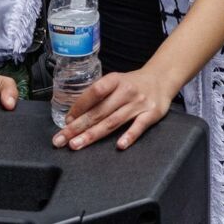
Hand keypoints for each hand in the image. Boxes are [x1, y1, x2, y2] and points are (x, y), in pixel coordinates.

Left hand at [52, 68, 176, 150]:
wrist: (162, 78)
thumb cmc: (133, 83)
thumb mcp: (116, 81)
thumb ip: (99, 94)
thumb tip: (74, 115)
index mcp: (115, 80)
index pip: (95, 92)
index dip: (79, 106)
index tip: (66, 120)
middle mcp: (126, 91)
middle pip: (99, 111)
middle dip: (77, 127)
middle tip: (61, 139)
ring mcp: (139, 103)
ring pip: (113, 121)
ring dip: (93, 134)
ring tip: (76, 144)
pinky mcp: (151, 114)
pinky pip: (139, 126)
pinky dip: (129, 136)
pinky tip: (119, 146)